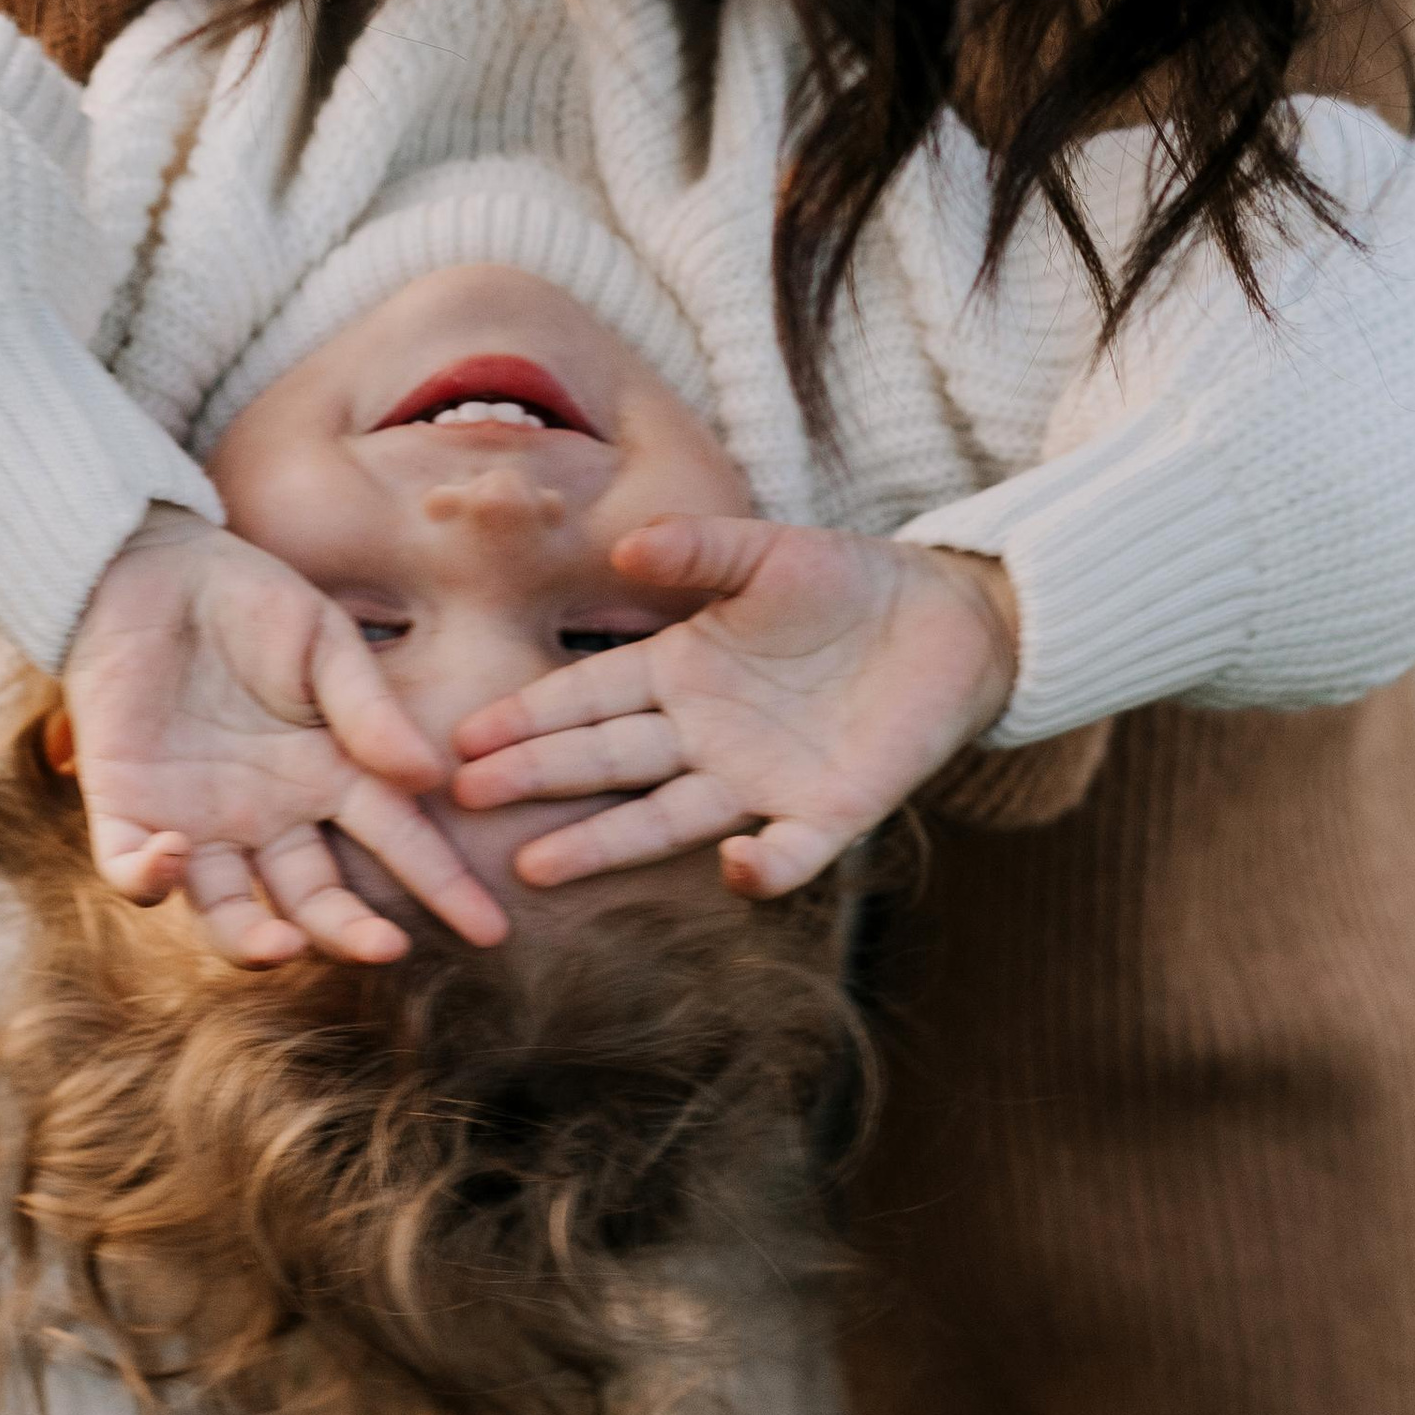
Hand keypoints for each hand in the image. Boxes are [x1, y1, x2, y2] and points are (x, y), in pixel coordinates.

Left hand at [61, 508, 506, 963]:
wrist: (149, 564)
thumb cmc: (247, 598)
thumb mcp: (323, 640)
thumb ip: (368, 708)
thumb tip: (431, 774)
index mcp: (330, 776)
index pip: (398, 842)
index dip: (443, 887)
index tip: (491, 928)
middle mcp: (270, 816)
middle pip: (316, 898)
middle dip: (350, 931)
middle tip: (385, 949)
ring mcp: (199, 820)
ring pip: (227, 909)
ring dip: (255, 938)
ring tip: (285, 944)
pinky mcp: (126, 808)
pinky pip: (131, 869)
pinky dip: (150, 877)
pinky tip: (176, 852)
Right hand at [446, 517, 1018, 897]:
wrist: (951, 620)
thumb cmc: (848, 582)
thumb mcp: (769, 552)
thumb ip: (702, 548)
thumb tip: (631, 547)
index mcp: (682, 672)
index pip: (589, 697)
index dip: (529, 716)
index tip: (463, 737)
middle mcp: (706, 737)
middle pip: (608, 761)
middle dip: (538, 779)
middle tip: (465, 799)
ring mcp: (761, 781)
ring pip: (667, 819)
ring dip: (606, 843)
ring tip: (537, 867)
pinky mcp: (831, 812)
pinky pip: (788, 851)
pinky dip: (763, 866)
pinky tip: (730, 864)